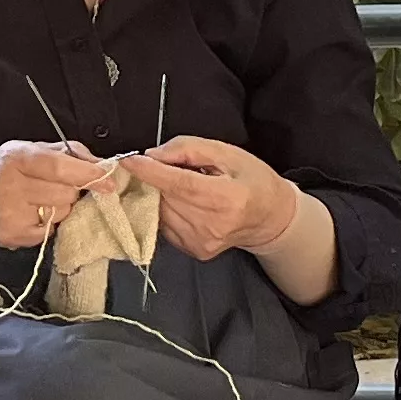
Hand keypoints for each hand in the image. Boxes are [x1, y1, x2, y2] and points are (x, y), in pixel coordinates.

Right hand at [0, 139, 112, 252]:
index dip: (88, 174)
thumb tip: (98, 163)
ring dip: (60, 207)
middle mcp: (10, 185)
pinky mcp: (13, 236)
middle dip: (71, 190)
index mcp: (14, 158)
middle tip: (56, 186)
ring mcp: (11, 214)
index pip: (60, 167)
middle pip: (66, 193)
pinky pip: (50, 230)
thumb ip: (63, 152)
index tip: (108, 179)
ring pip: (61, 213)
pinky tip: (31, 214)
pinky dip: (48, 223)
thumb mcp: (23, 149)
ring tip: (39, 200)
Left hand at [124, 136, 301, 259]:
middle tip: (171, 168)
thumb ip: (190, 149)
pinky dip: (167, 210)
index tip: (130, 161)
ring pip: (161, 212)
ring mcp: (201, 241)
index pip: (178, 184)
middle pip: (166, 197)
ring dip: (162, 196)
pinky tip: (185, 203)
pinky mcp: (194, 250)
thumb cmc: (254, 181)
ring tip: (184, 186)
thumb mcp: (229, 153)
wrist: (271, 218)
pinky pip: (165, 225)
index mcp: (226, 198)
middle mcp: (212, 225)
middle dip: (157, 179)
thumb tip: (154, 155)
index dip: (150, 171)